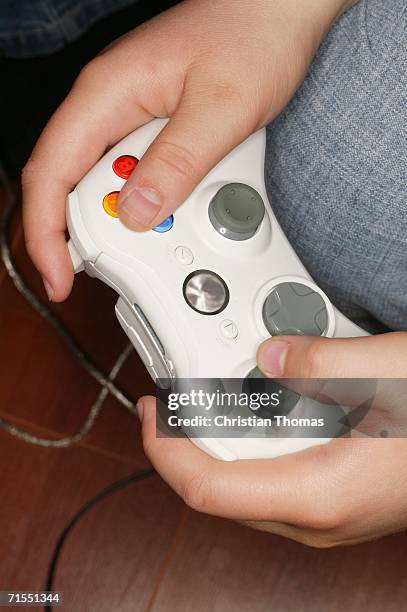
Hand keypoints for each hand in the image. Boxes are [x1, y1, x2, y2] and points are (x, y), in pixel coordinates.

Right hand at [22, 0, 354, 301]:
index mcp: (108, 94)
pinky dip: (154, 200)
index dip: (46, 233)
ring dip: (131, 217)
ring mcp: (131, 116)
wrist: (282, 9)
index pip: (50, 172)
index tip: (58, 276)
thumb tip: (138, 213)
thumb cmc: (254, 34)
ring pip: (110, 183)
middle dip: (92, 232)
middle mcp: (110, 106)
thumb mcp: (222, 107)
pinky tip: (180, 206)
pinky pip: (140, 173)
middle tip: (127, 263)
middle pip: (73, 185)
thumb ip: (177, 161)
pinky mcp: (155, 127)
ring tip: (172, 226)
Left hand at [138, 332, 406, 546]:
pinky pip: (271, 473)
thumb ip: (320, 360)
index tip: (150, 410)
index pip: (207, 487)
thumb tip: (268, 355)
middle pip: (218, 484)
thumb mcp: (389, 372)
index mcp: (316, 495)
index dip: (163, 449)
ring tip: (226, 388)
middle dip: (189, 435)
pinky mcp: (333, 497)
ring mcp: (324, 511)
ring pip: (244, 479)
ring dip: (223, 433)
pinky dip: (256, 438)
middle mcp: (314, 516)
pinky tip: (269, 403)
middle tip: (184, 388)